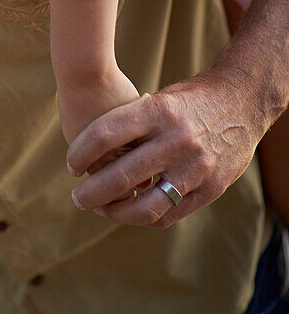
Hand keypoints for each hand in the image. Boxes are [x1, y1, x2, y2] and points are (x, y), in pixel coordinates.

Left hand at [66, 67, 261, 228]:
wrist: (242, 98)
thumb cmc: (190, 96)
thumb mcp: (159, 98)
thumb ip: (132, 122)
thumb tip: (93, 151)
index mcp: (157, 110)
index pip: (104, 134)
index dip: (80, 153)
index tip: (71, 164)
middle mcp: (175, 139)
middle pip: (119, 175)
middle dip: (90, 191)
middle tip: (77, 196)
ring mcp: (195, 167)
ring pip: (144, 205)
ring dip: (115, 212)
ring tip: (100, 209)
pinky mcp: (210, 188)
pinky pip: (170, 213)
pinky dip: (145, 217)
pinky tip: (130, 212)